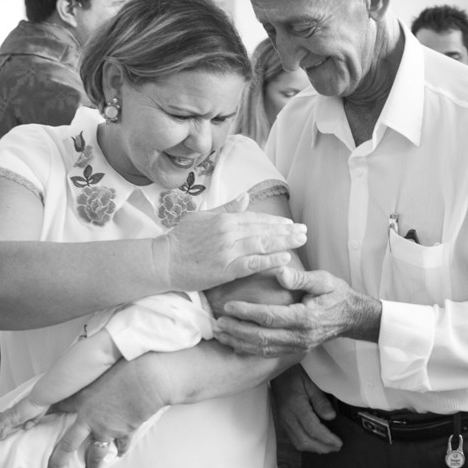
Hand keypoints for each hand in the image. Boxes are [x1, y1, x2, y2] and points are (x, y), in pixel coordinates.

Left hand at [0, 395, 49, 439]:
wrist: (40, 398)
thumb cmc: (41, 403)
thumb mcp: (37, 416)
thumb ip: (31, 422)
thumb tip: (24, 427)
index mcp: (20, 408)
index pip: (8, 411)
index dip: (1, 414)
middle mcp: (15, 409)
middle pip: (2, 415)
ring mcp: (13, 413)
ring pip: (0, 419)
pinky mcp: (13, 417)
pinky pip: (2, 424)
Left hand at [45, 358, 168, 467]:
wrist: (147, 378)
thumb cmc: (125, 366)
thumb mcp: (100, 368)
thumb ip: (89, 376)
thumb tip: (87, 373)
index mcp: (81, 399)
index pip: (56, 408)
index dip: (42, 416)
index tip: (29, 425)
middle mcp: (89, 418)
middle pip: (68, 445)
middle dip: (57, 462)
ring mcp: (106, 428)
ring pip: (95, 452)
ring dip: (92, 463)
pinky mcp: (124, 431)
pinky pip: (121, 444)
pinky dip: (120, 449)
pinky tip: (119, 454)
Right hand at [155, 193, 306, 290]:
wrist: (163, 260)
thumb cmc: (179, 239)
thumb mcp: (202, 216)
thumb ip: (226, 208)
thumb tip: (245, 197)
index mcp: (224, 219)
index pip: (255, 218)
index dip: (275, 221)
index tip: (291, 224)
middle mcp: (229, 232)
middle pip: (264, 230)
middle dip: (287, 231)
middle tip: (305, 232)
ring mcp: (228, 251)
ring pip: (263, 244)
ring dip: (285, 242)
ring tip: (301, 241)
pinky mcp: (226, 269)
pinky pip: (253, 264)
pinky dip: (270, 260)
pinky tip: (285, 258)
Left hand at [212, 267, 377, 356]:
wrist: (351, 317)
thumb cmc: (336, 294)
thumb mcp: (323, 280)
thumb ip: (301, 277)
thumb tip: (280, 272)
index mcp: (306, 318)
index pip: (270, 317)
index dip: (247, 312)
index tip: (228, 306)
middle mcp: (300, 337)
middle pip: (261, 337)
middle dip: (236, 331)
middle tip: (216, 323)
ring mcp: (297, 347)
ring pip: (262, 349)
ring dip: (238, 342)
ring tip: (219, 334)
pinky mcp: (294, 350)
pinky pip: (268, 354)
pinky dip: (248, 350)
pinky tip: (234, 343)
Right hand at [272, 365, 341, 452]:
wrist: (276, 370)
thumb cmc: (294, 373)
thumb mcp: (310, 383)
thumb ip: (320, 401)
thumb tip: (331, 417)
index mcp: (296, 406)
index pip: (313, 429)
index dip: (327, 439)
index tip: (339, 443)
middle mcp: (287, 417)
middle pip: (305, 440)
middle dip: (322, 447)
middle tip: (337, 448)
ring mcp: (283, 421)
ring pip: (298, 443)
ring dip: (314, 448)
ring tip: (328, 448)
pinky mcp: (282, 421)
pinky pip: (293, 439)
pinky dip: (306, 444)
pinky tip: (315, 443)